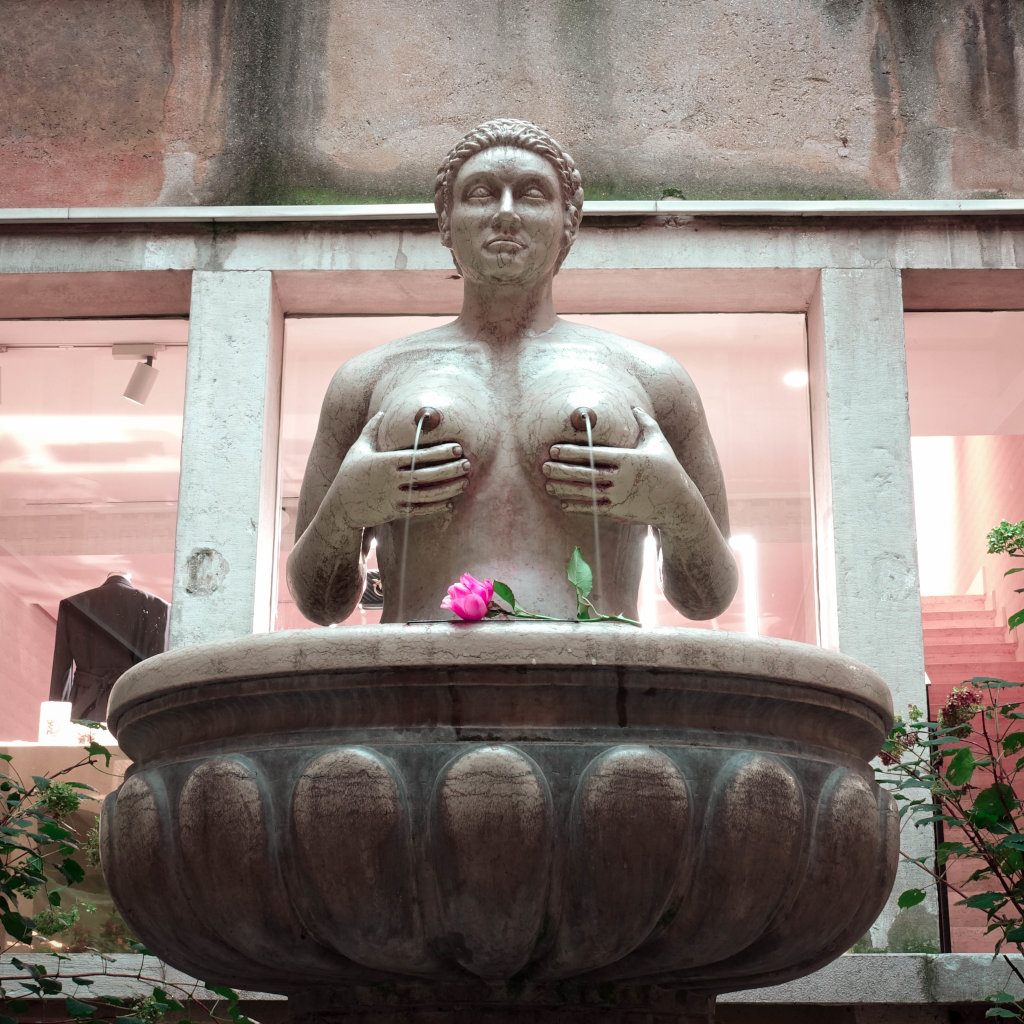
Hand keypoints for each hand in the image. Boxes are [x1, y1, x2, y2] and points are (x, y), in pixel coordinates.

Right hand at [329, 412, 470, 528]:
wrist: (340, 506)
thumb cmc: (349, 475)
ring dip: (448, 489)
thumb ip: (371, 430)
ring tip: (464, 483)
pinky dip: (436, 508)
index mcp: (386, 461)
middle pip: (427, 474)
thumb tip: (382, 412)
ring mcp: (394, 497)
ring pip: (427, 493)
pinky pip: (420, 510)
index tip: (457, 447)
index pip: (418, 455)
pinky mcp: (395, 513)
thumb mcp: (358, 449)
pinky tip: (450, 503)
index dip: (439, 451)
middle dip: (449, 469)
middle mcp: (392, 479)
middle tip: (468, 464)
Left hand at [542, 407, 694, 528]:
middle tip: (543, 466)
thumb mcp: (659, 443)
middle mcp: (622, 478)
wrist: (678, 503)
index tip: (554, 449)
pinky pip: (593, 509)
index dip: (572, 451)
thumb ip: (645, 423)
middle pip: (586, 473)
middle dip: (562, 470)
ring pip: (586, 493)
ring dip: (565, 489)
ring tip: (547, 485)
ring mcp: (619, 497)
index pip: (594, 454)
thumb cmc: (669, 470)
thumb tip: (634, 406)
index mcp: (629, 459)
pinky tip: (563, 504)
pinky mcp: (619, 512)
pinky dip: (577, 507)